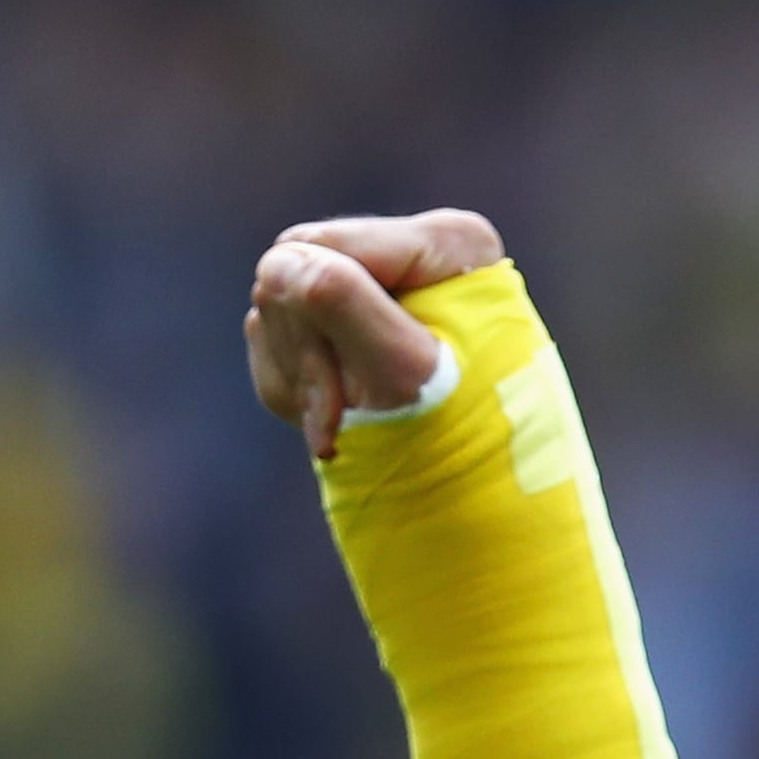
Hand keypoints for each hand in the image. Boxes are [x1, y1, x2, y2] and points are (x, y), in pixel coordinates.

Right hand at [242, 211, 502, 463]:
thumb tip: (281, 262)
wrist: (479, 513)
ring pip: (279, 306)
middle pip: (294, 269)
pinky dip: (296, 390)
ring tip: (344, 424)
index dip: (310, 320)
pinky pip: (281, 338)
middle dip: (304, 353)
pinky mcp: (353, 324)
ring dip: (299, 378)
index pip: (320, 248)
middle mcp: (417, 254)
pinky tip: (336, 422)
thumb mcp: (402, 375)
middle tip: (336, 420)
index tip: (345, 397)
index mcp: (450, 245)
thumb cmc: (460, 446)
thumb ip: (342, 305)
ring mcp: (381, 289)